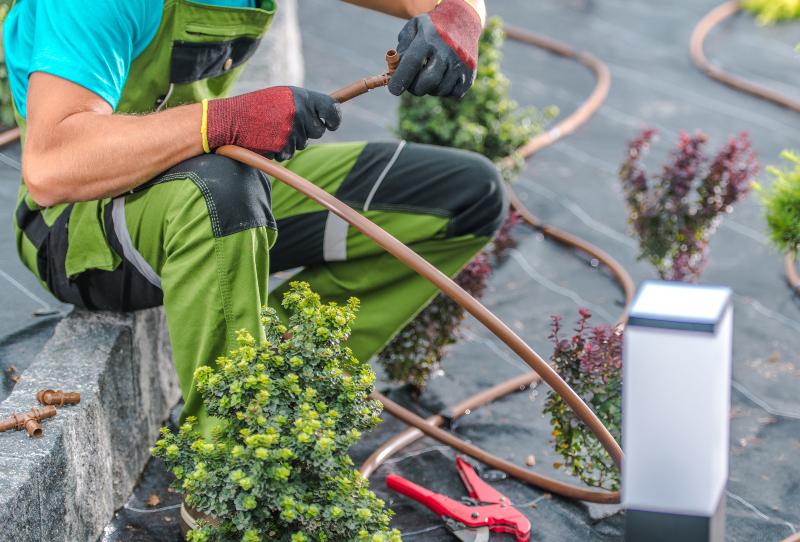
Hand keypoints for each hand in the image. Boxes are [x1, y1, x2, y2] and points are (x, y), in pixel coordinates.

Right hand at [205, 86, 341, 159]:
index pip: (331, 108)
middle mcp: (298, 111)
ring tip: (272, 130)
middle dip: (307, 132)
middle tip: (288, 126)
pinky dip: (280, 150)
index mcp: (300, 96)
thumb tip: (328, 112)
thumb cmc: (255, 108)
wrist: (230, 120)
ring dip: (291, 141)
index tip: (332, 124)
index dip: (334, 119)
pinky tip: (266, 140)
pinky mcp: (283, 145)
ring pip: (303, 143)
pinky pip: (289, 153)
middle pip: (318, 131)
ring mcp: (291, 129)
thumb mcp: (281, 97)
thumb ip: (303, 104)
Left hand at [388, 0, 483, 97]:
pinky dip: (444, 90)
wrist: (463, 21)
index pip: (412, 63)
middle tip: (411, 83)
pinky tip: (442, 78)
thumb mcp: (413, 28)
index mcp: (430, 38)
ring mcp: (461, 65)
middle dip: (414, 88)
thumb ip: (402, 48)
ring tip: (429, 74)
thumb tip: (395, 72)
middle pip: (427, 83)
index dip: (400, 79)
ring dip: (430, 88)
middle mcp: (448, 52)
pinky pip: (453, 94)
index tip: (394, 89)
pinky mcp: (470, 75)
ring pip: (439, 91)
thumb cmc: (432, 28)